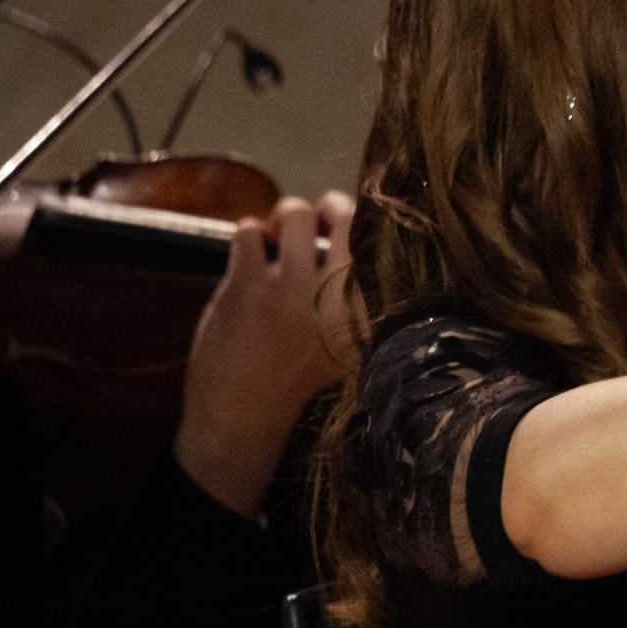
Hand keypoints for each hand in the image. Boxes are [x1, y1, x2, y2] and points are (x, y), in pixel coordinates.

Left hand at [173, 191, 355, 514]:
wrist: (243, 421)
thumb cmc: (293, 385)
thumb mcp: (347, 350)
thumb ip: (356, 304)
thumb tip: (354, 239)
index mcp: (368, 315)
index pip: (384, 245)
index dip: (370, 220)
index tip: (355, 224)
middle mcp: (338, 298)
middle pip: (348, 214)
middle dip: (331, 206)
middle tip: (319, 220)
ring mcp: (293, 289)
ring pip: (294, 212)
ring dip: (283, 219)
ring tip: (278, 240)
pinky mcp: (249, 287)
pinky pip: (248, 231)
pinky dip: (247, 236)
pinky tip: (250, 258)